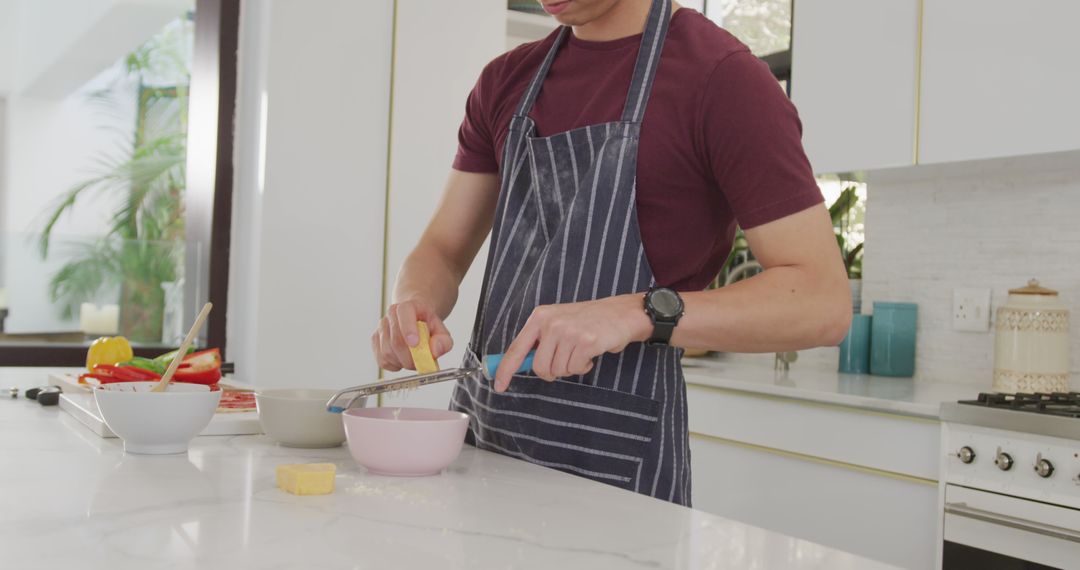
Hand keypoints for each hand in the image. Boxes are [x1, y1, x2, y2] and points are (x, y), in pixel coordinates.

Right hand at [372, 299, 453, 371]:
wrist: (416, 320)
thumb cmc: (428, 326)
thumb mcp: (441, 331)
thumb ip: (443, 341)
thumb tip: (435, 350)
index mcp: (408, 307)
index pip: (404, 313)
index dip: (408, 329)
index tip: (415, 344)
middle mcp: (391, 314)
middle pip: (396, 340)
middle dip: (410, 357)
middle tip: (421, 362)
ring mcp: (381, 327)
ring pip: (387, 352)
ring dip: (402, 362)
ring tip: (413, 359)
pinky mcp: (375, 341)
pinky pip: (382, 359)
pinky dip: (394, 365)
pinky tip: (402, 360)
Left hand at [494, 294, 651, 391]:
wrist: (621, 313)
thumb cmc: (589, 321)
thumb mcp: (558, 322)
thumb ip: (540, 341)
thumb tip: (521, 365)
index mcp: (540, 317)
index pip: (516, 348)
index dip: (505, 370)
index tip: (498, 386)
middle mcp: (551, 323)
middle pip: (540, 367)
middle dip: (552, 372)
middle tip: (566, 361)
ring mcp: (569, 331)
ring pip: (558, 370)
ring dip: (571, 367)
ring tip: (581, 351)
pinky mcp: (586, 342)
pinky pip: (576, 369)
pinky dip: (584, 366)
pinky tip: (591, 353)